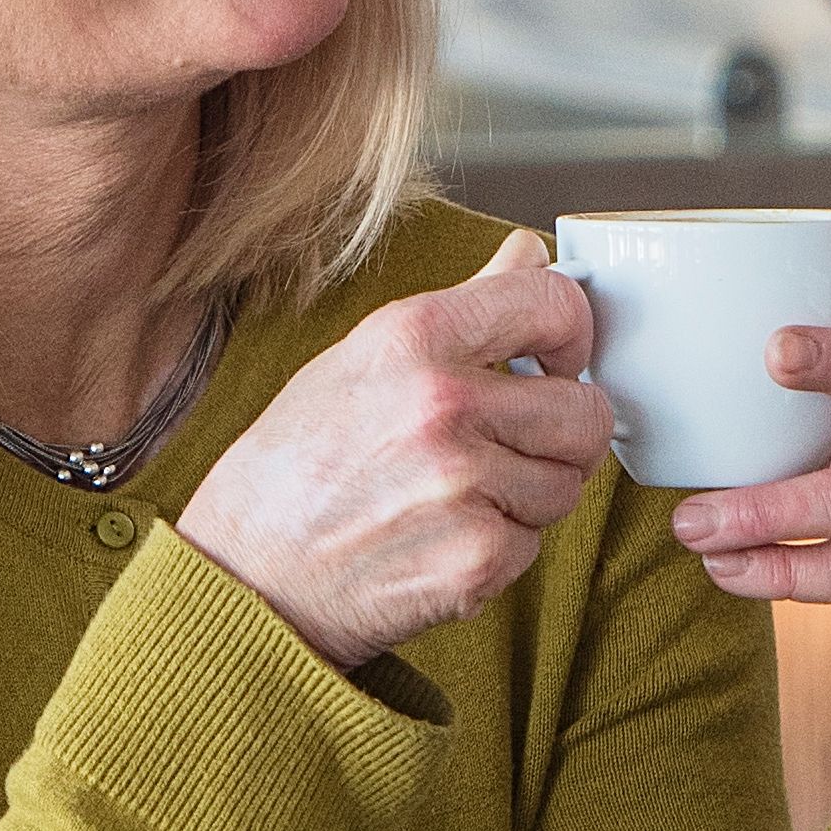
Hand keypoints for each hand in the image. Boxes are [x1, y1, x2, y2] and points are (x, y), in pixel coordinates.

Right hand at [181, 231, 611, 670]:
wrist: (245, 575)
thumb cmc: (295, 467)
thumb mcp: (363, 358)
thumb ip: (462, 306)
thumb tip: (530, 255)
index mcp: (413, 337)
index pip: (553, 305)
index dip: (571, 333)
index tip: (556, 359)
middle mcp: (442, 405)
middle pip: (584, 411)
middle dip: (560, 432)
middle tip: (509, 444)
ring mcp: (462, 486)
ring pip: (566, 484)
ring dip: (526, 496)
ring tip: (455, 496)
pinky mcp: (474, 559)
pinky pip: (534, 545)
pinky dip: (498, 549)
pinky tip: (440, 539)